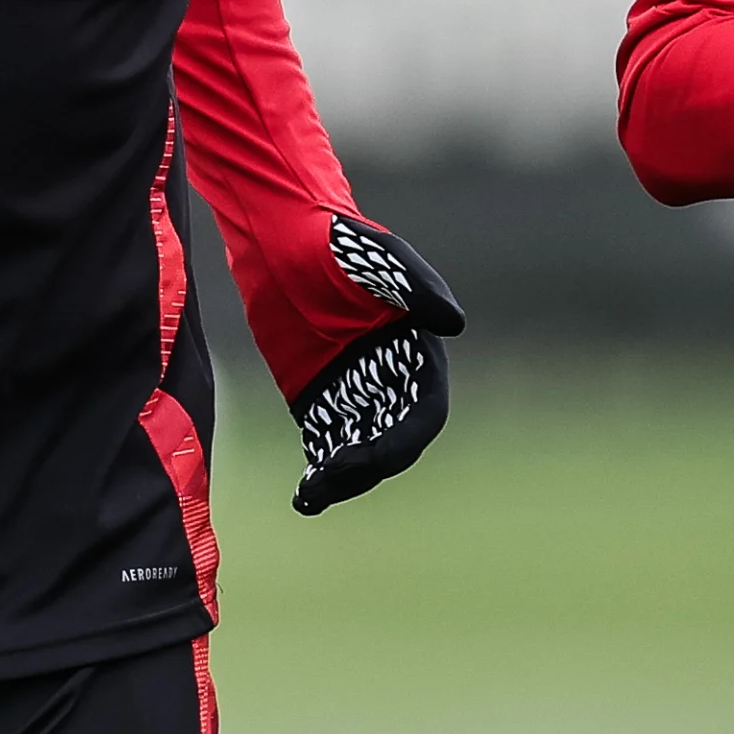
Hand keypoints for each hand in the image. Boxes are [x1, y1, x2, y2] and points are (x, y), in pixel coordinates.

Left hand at [292, 211, 465, 513]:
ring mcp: (353, 391)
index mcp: (416, 351)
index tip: (374, 458)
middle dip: (368, 465)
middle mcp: (390, 378)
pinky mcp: (317, 399)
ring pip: (360, 451)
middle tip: (331, 475)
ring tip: (314, 493)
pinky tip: (304, 496)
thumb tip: (453, 323)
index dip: (405, 440)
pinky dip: (320, 477)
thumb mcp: (375, 256)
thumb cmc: (334, 241)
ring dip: (344, 479)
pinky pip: (326, 447)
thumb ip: (413, 284)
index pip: (424, 412)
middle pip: (392, 441)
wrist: (279, 237)